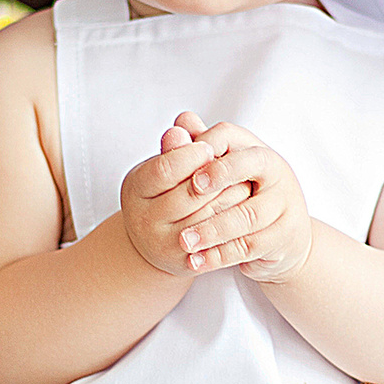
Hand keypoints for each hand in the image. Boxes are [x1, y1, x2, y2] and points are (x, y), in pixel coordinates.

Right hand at [118, 112, 251, 277]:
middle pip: (191, 193)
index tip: (210, 147)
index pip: (165, 169)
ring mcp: (164, 245)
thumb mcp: (163, 166)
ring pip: (210, 215)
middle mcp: (144, 221)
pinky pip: (219, 238)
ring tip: (248, 180)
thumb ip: (177, 145)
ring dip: (235, 195)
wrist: (156, 242)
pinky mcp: (186, 263)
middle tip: (241, 160)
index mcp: (135, 190)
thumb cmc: (163, 192)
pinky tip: (246, 205)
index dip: (191, 156)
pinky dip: (236, 219)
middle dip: (219, 175)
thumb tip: (187, 120)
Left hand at [176, 120, 312, 283]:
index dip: (208, 143)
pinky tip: (195, 262)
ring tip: (184, 240)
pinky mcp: (285, 236)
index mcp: (255, 149)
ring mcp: (285, 204)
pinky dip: (220, 256)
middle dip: (220, 176)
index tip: (185, 157)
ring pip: (249, 214)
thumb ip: (198, 150)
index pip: (232, 135)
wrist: (285, 240)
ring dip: (213, 228)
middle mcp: (276, 171)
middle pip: (251, 166)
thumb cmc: (244, 199)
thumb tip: (179, 123)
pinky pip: (250, 246)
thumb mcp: (222, 174)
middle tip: (190, 189)